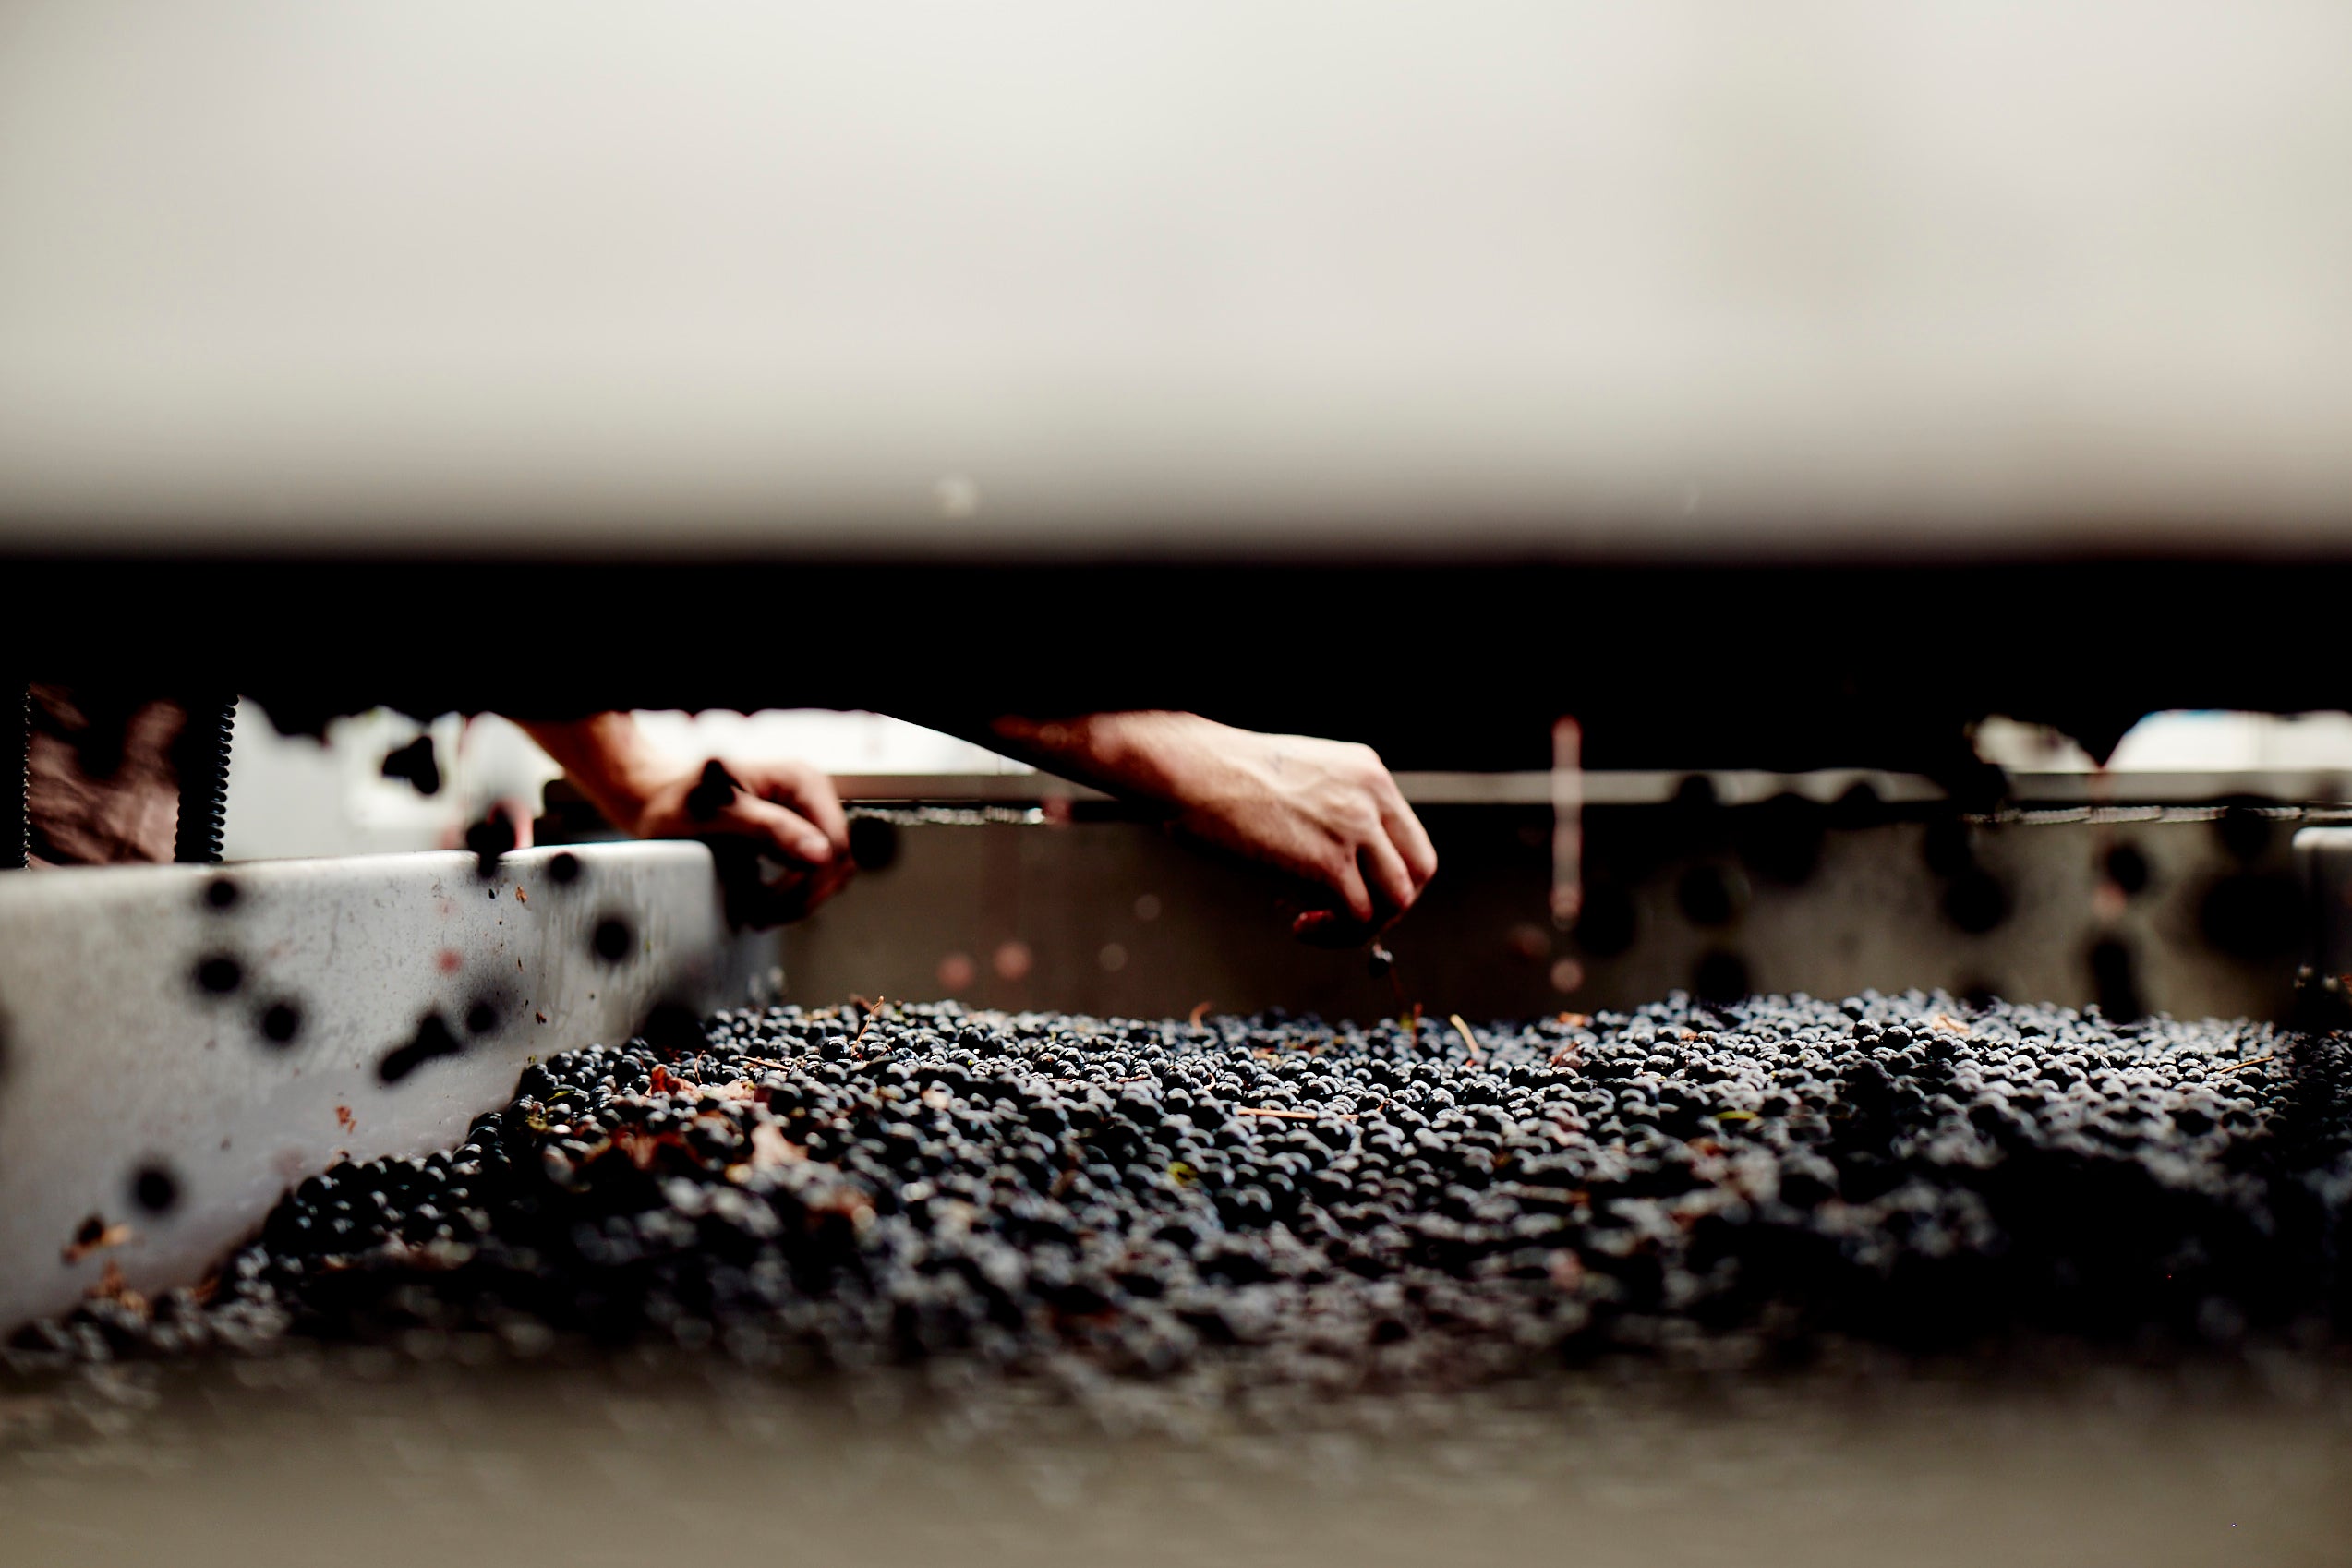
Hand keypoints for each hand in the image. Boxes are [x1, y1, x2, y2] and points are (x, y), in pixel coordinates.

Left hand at [628, 756, 854, 925]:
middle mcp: (811, 793)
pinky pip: (813, 872)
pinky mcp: (797, 833)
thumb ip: (769, 829)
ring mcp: (807, 813)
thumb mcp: (716, 813)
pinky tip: (761, 900)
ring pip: (830, 870)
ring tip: (758, 911)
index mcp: (800, 779)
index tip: (768, 906)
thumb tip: (820, 855)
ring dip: (800, 898)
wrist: (655, 798)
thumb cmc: (676, 801)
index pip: (834, 843)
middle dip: (804, 895)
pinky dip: (792, 894)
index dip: (810, 882)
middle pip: (838, 859)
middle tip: (760, 916)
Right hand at [1161, 729, 1438, 944]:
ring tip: (1316, 925)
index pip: (1409, 837)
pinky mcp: (1328, 863)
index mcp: (1367, 772)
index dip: (1386, 875)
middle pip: (1419, 870)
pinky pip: (1358, 917)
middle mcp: (1371, 796)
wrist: (1188, 770)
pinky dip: (1333, 934)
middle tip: (1346, 917)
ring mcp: (1354, 828)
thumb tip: (1344, 866)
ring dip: (1361, 926)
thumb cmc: (1222, 776)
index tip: (1353, 890)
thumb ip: (1333, 810)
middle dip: (1389, 905)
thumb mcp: (1300, 777)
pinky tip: (1299, 926)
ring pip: (1396, 899)